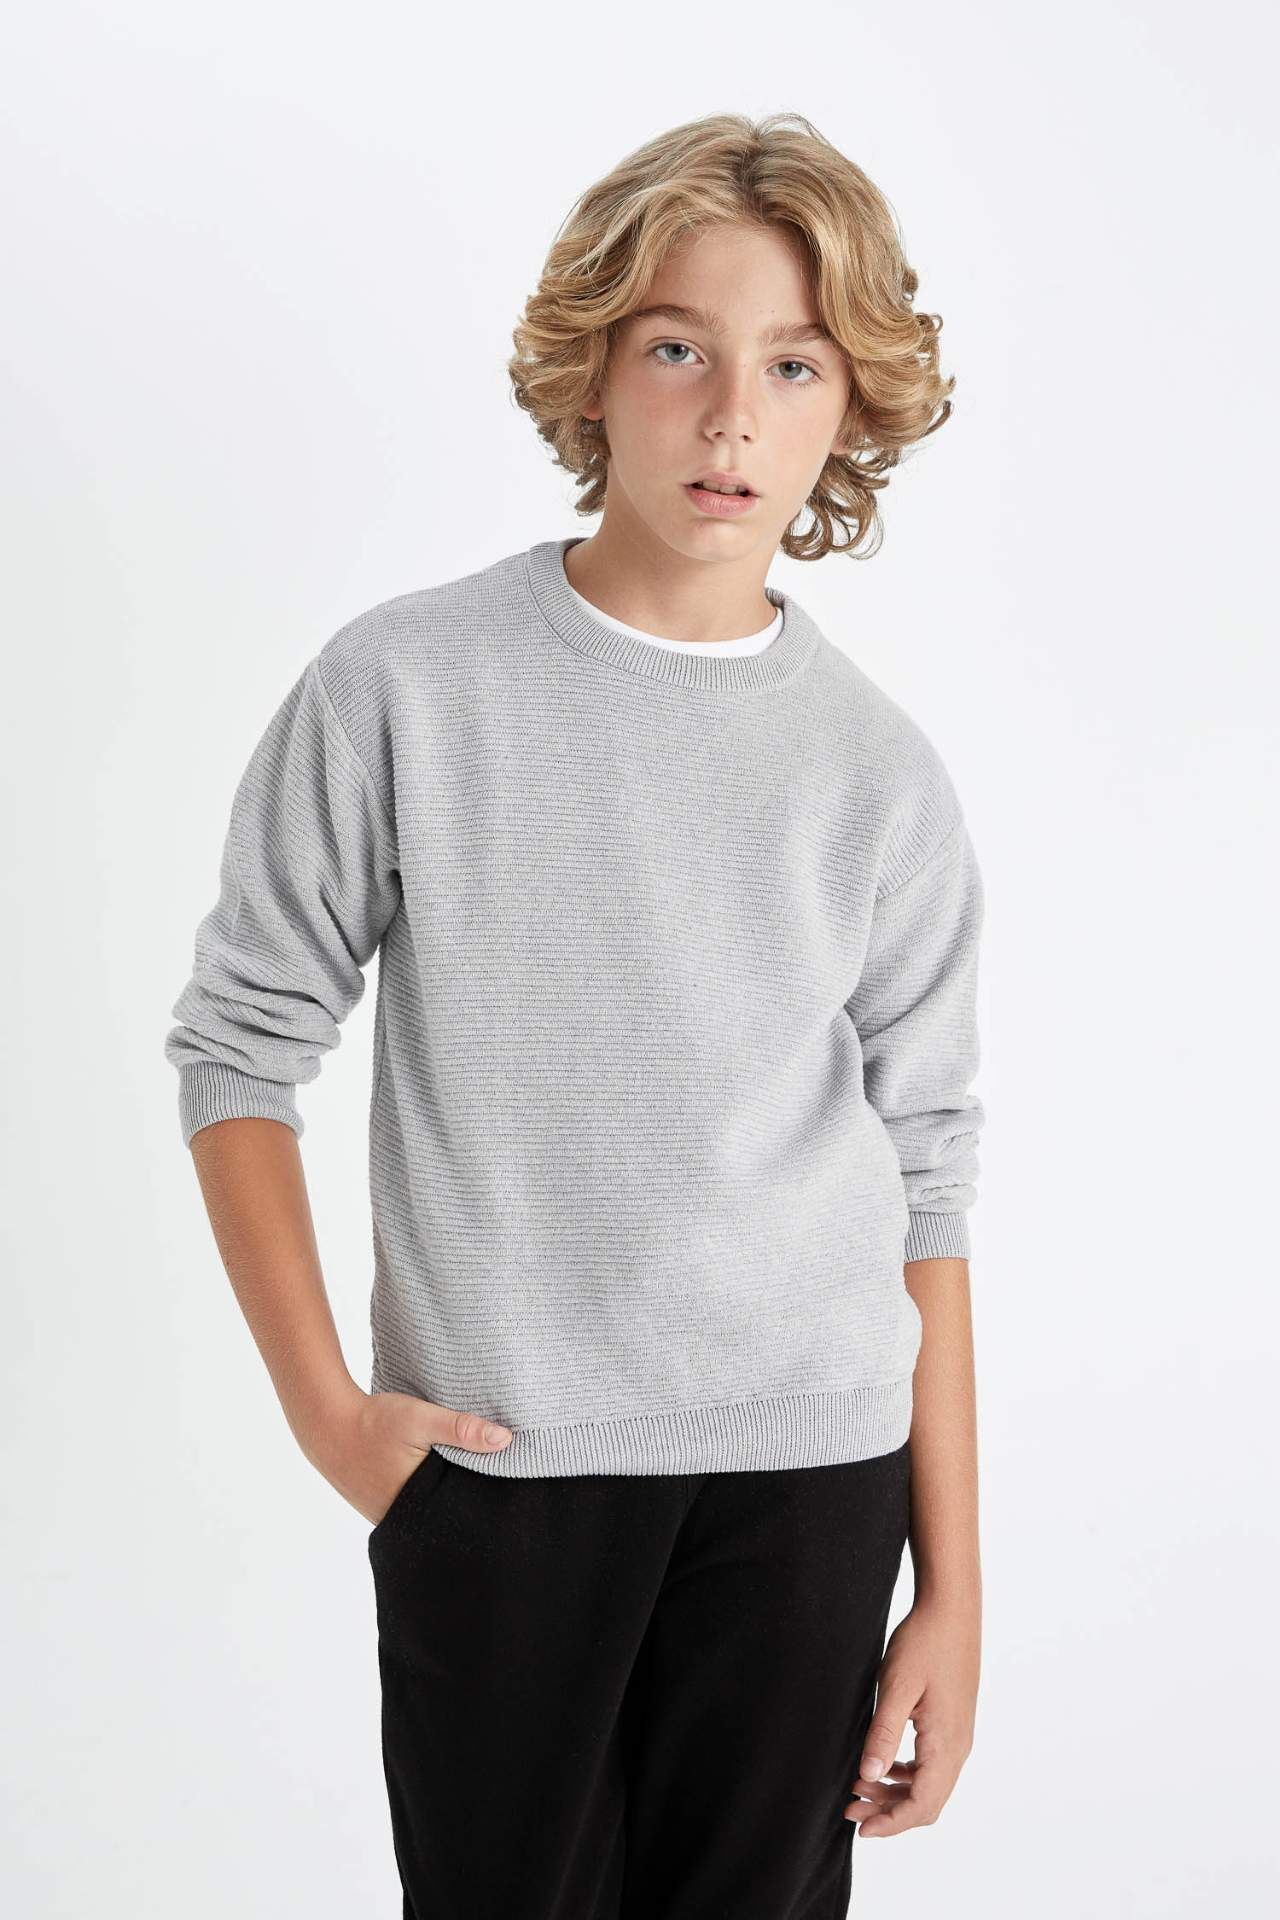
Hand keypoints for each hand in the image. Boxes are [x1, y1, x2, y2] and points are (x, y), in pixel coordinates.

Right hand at [298, 1384, 513, 1526]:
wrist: (326, 1422)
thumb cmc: (373, 1421)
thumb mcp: (420, 1418)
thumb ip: (461, 1429)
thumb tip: (506, 1440)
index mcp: (415, 1505)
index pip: (460, 1514)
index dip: (481, 1502)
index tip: (503, 1489)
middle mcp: (401, 1518)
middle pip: (445, 1515)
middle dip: (464, 1501)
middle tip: (491, 1484)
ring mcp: (387, 1514)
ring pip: (428, 1510)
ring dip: (443, 1496)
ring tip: (464, 1478)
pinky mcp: (379, 1505)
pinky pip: (411, 1505)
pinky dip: (424, 1492)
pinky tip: (433, 1474)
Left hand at [843, 1594, 979, 1837]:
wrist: (951, 1610)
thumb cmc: (924, 1643)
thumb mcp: (896, 1687)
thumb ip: (882, 1734)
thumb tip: (868, 1776)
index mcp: (946, 1744)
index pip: (922, 1805)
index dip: (891, 1823)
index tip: (860, 1828)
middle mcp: (958, 1746)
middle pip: (927, 1802)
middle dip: (889, 1812)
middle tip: (851, 1806)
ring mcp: (958, 1735)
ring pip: (930, 1784)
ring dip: (896, 1792)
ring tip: (859, 1786)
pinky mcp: (953, 1722)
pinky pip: (932, 1764)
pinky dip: (906, 1774)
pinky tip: (882, 1764)